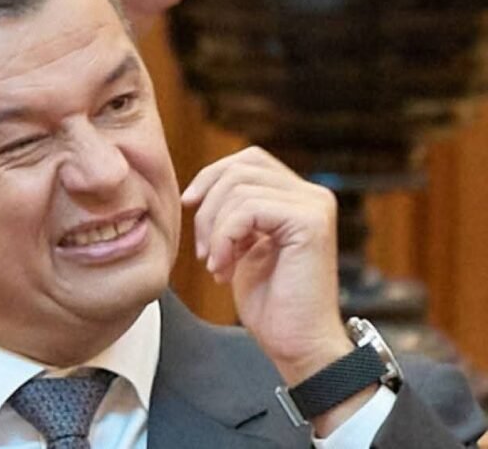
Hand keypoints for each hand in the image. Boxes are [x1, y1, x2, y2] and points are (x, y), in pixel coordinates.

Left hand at [181, 147, 350, 384]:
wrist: (297, 344)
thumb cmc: (271, 303)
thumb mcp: (244, 245)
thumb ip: (234, 212)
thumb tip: (202, 188)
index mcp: (298, 197)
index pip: (248, 160)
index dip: (212, 176)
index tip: (189, 204)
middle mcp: (312, 195)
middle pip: (240, 168)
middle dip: (208, 206)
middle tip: (202, 250)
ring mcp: (314, 205)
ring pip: (239, 189)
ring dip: (214, 229)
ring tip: (216, 265)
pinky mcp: (309, 222)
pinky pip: (247, 210)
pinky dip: (224, 239)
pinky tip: (224, 269)